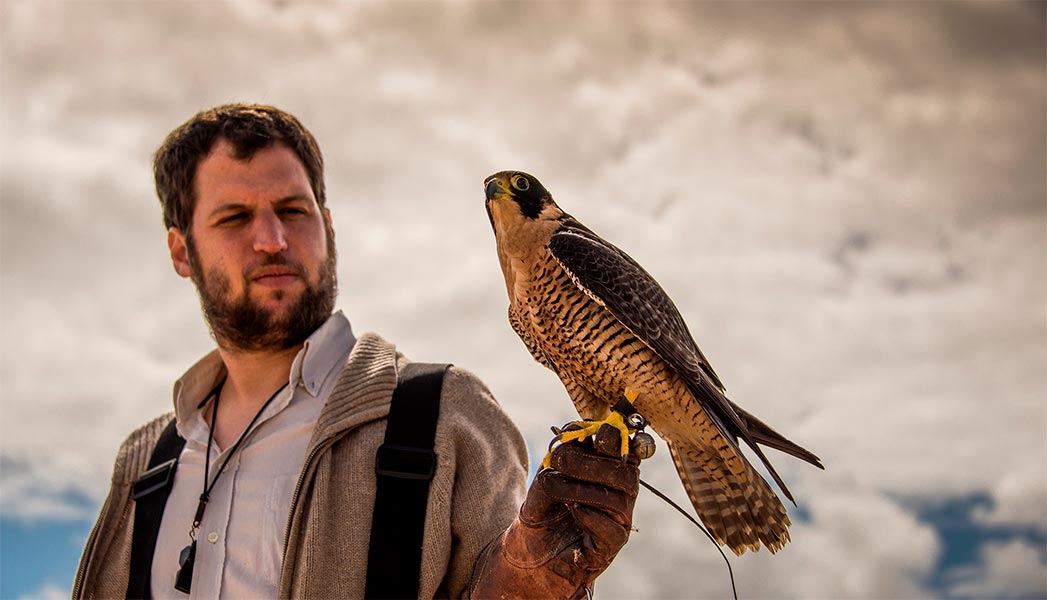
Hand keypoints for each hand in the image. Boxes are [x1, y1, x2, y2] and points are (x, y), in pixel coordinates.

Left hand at [467, 424, 643, 599]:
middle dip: (590, 462)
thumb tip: (573, 436)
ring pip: (617, 500)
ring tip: (554, 490)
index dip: (616, 438)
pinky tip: (572, 510)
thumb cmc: (544, 503)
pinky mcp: (611, 545)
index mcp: (611, 466)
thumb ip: (564, 452)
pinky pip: (612, 530)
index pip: (627, 447)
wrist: (530, 545)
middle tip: (558, 459)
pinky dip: (590, 517)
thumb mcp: (548, 471)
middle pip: (625, 472)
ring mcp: (620, 519)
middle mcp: (622, 492)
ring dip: (581, 489)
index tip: (595, 436)